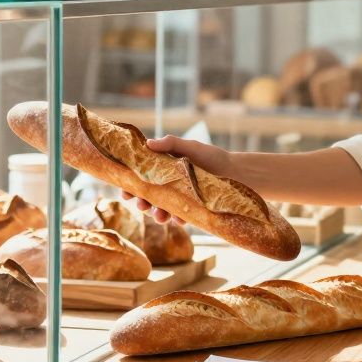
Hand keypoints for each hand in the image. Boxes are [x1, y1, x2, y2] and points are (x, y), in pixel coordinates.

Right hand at [119, 136, 235, 225]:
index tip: (125, 191)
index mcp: (164, 170)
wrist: (237, 172)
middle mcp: (170, 186)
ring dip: (157, 215)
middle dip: (142, 202)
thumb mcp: (190, 147)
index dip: (132, 186)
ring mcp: (180, 200)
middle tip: (141, 204)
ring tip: (158, 216)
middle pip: (150, 197)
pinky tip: (178, 218)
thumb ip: (170, 144)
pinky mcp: (192, 211)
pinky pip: (181, 217)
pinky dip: (178, 219)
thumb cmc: (212, 157)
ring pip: (163, 210)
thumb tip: (148, 143)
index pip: (143, 179)